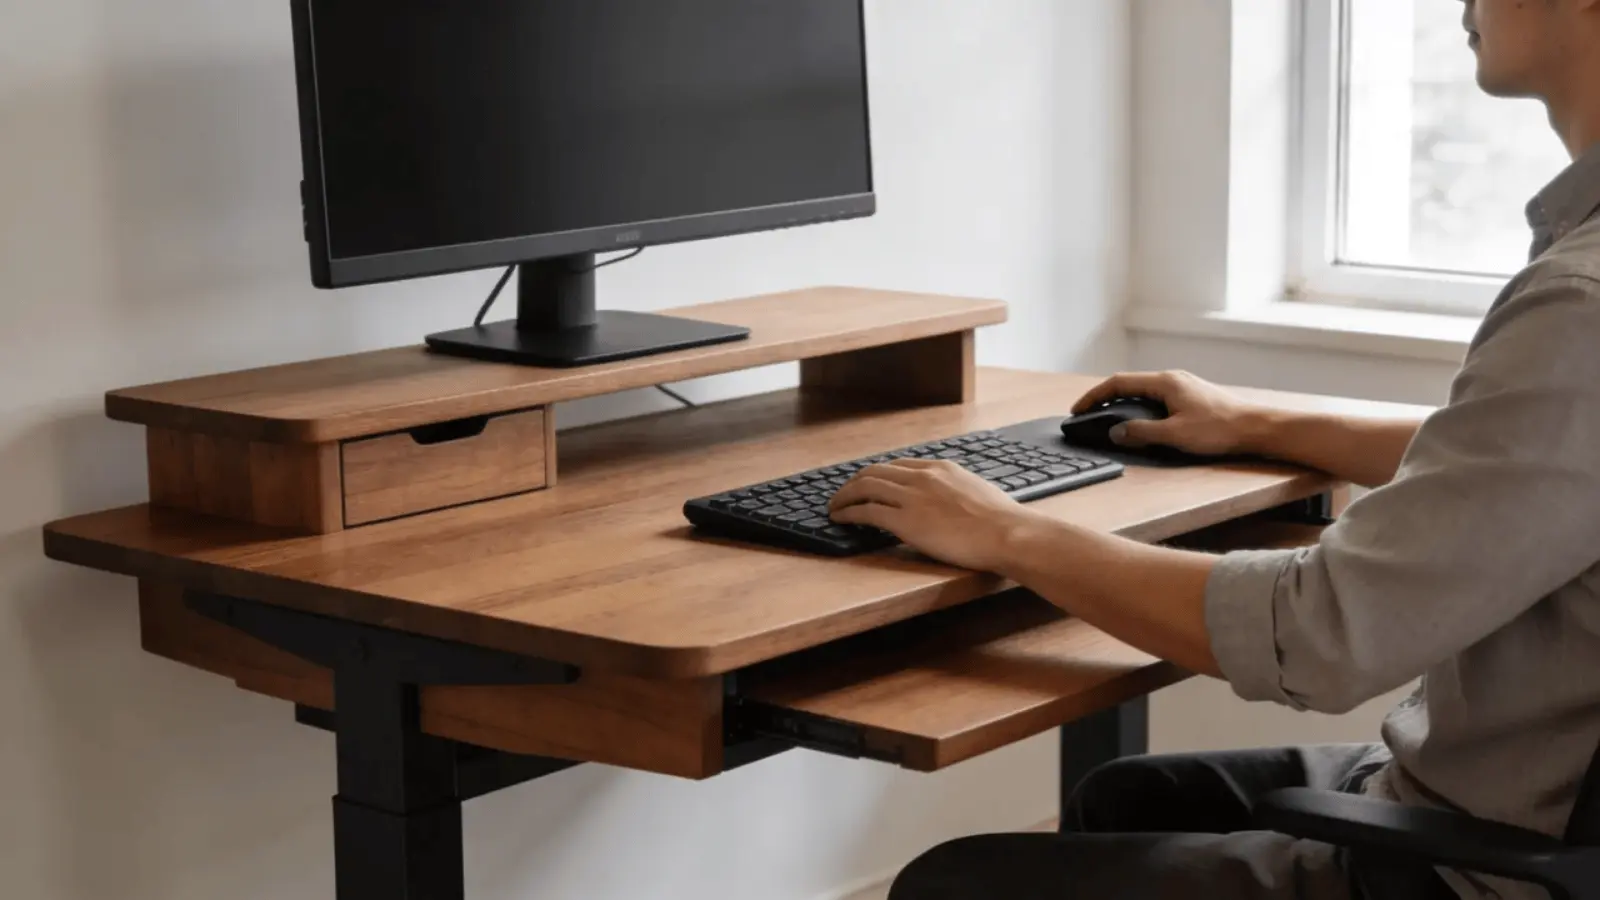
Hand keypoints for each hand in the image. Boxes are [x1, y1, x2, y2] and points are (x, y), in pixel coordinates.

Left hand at [828, 458, 1034, 570]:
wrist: (1006, 533)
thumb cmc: (1002, 521)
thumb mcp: (978, 492)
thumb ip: (958, 490)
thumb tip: (955, 501)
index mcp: (941, 468)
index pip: (899, 465)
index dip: (879, 475)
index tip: (869, 484)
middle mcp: (922, 477)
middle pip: (875, 472)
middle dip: (854, 482)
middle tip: (844, 494)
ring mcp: (912, 497)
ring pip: (864, 488)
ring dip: (844, 497)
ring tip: (834, 507)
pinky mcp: (905, 521)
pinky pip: (866, 512)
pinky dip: (848, 513)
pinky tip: (840, 519)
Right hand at [1072, 370, 1267, 455]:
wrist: (1257, 428)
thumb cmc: (1220, 430)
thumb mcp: (1175, 435)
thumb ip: (1141, 433)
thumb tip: (1116, 432)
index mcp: (1164, 382)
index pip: (1118, 383)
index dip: (1094, 396)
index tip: (1078, 409)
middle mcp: (1172, 378)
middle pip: (1129, 384)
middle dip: (1104, 398)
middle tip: (1088, 414)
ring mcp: (1183, 386)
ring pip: (1143, 390)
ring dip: (1122, 402)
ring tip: (1108, 417)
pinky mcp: (1191, 396)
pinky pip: (1156, 397)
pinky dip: (1139, 406)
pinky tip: (1140, 420)